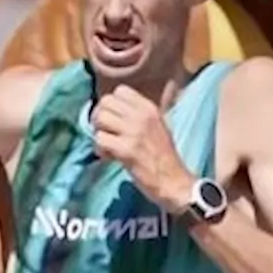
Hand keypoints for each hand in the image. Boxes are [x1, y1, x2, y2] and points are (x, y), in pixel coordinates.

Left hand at [92, 82, 195, 213]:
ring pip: (100, 119)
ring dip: (99, 133)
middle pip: (106, 102)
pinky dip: (100, 149)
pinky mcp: (126, 150)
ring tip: (107, 146)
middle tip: (105, 132)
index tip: (114, 119)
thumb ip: (138, 116)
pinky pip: (100, 139)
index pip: (120, 91)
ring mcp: (134, 132)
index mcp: (150, 108)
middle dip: (100, 117)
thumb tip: (110, 111)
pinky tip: (109, 157)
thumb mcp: (157, 126)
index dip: (112, 105)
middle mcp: (142, 116)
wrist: (173, 181)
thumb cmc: (163, 157)